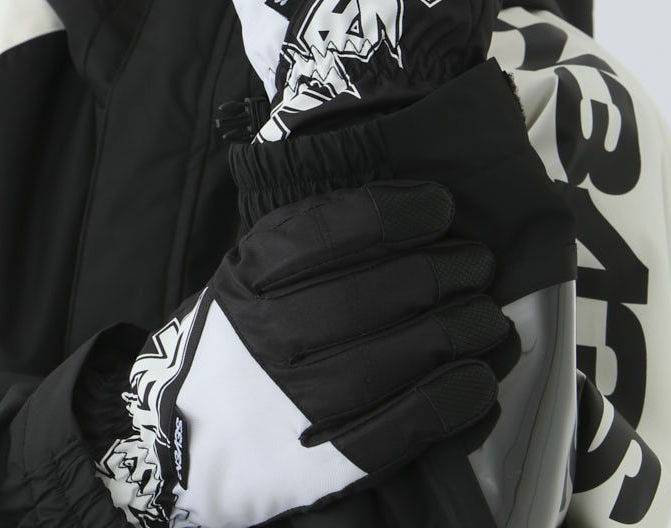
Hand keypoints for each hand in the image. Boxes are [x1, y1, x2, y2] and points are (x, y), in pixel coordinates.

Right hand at [93, 181, 511, 527]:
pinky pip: (409, 426)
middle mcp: (271, 335)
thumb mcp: (249, 272)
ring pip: (402, 356)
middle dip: (446, 268)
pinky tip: (480, 375)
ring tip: (486, 313)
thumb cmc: (239, 339)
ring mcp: (299, 403)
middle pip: (378, 292)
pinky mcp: (329, 465)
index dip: (398, 212)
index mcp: (249, 277)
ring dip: (463, 328)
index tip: (440, 205)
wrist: (184, 439)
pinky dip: (456, 397)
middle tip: (477, 260)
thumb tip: (411, 208)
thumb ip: (311, 241)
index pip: (330, 231)